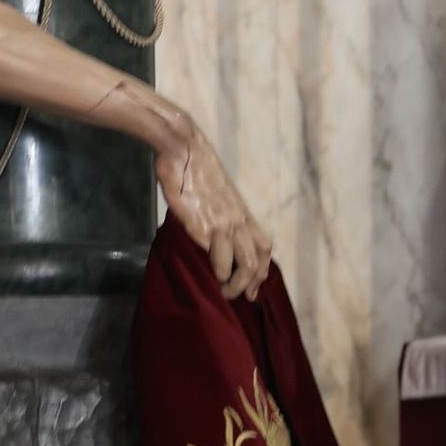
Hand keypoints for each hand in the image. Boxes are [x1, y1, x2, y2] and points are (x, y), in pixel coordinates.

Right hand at [156, 129, 271, 301]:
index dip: (262, 269)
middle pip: (258, 260)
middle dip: (252, 284)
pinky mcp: (204, 226)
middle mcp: (237, 219)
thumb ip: (216, 210)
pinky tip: (211, 275)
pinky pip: (219, 259)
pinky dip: (219, 272)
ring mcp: (222, 223)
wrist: (182, 147)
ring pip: (245, 264)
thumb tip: (209, 227)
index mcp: (241, 211)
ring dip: (236, 284)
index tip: (255, 288)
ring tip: (224, 291)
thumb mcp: (212, 191)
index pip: (263, 245)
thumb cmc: (191, 166)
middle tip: (241, 297)